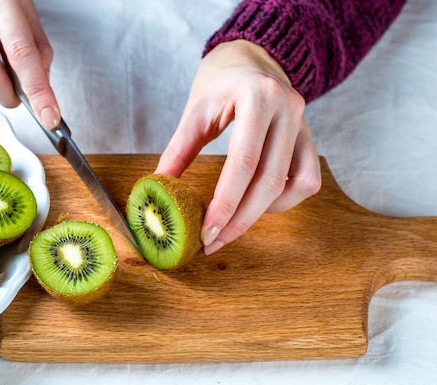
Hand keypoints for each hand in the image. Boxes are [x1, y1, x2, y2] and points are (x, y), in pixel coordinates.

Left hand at [155, 40, 321, 254]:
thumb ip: (178, 151)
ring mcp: (305, 125)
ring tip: (231, 222)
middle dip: (239, 220)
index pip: (244, 163)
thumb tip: (159, 189)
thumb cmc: (220, 82)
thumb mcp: (195, 111)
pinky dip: (283, 199)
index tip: (206, 232)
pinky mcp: (310, 138)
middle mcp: (289, 110)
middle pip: (270, 182)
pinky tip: (257, 202)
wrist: (250, 58)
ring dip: (262, 213)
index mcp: (258, 97)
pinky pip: (307, 180)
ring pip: (293, 186)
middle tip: (212, 241)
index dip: (225, 204)